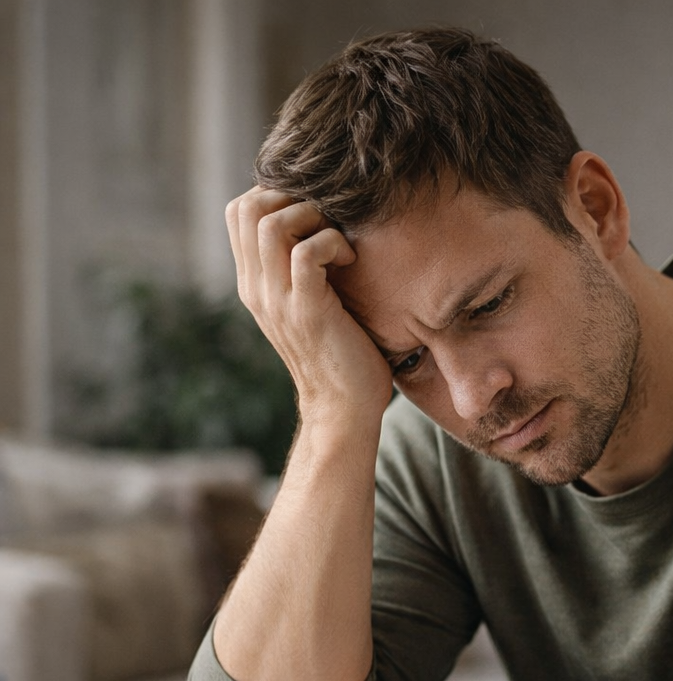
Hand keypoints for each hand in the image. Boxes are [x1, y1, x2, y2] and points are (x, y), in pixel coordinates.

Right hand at [225, 186, 393, 424]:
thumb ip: (301, 270)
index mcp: (254, 284)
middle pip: (246, 207)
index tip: (313, 213)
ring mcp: (278, 301)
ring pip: (270, 223)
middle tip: (325, 221)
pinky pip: (307, 252)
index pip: (238, 212)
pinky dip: (332, 243)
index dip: (275, 194)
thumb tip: (320, 226)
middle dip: (290, 196)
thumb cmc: (341, 356)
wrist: (344, 409)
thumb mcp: (310, 305)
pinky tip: (350, 261)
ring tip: (337, 241)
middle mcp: (257, 289)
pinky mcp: (307, 311)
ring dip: (312, 217)